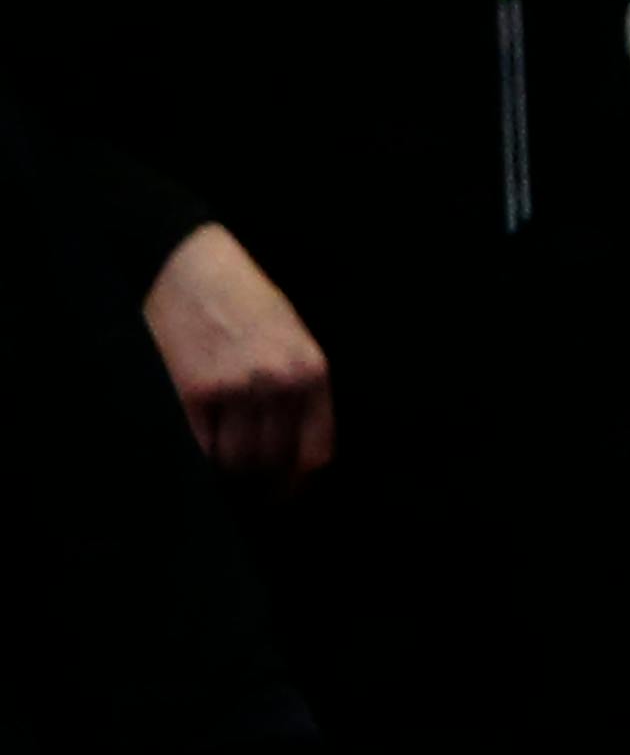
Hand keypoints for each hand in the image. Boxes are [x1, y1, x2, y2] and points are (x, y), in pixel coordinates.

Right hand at [143, 222, 332, 489]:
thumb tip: (293, 452)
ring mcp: (237, 388)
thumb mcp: (294, 341)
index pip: (316, 452)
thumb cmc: (245, 302)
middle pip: (274, 461)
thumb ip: (300, 391)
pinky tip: (202, 442)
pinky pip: (203, 447)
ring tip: (223, 455)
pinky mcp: (195, 389)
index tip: (286, 490)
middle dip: (260, 477)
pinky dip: (203, 454)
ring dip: (230, 468)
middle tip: (246, 479)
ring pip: (238, 461)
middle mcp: (279, 383)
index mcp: (311, 372)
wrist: (190, 264)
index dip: (299, 481)